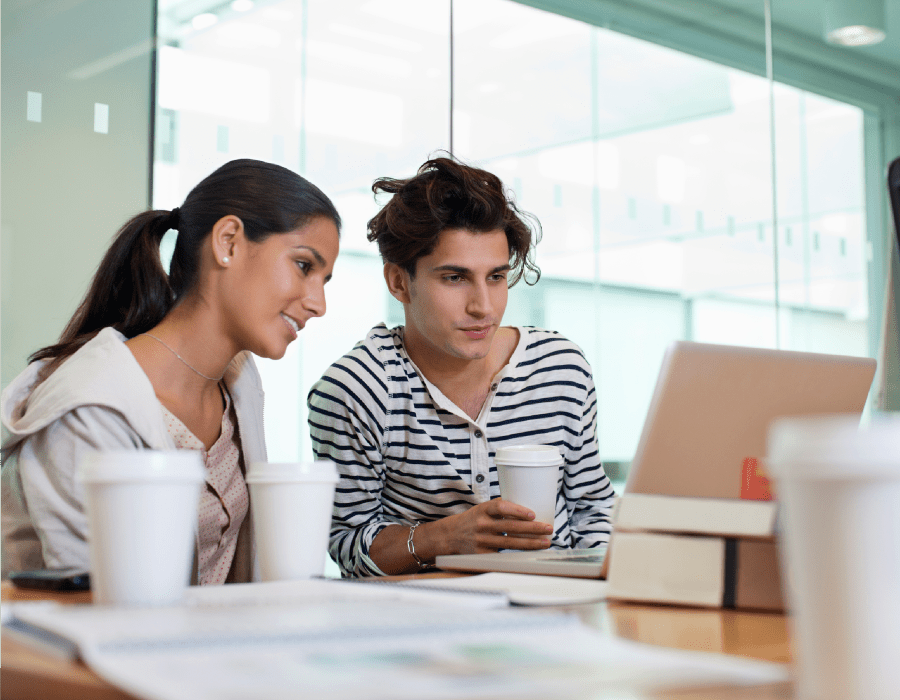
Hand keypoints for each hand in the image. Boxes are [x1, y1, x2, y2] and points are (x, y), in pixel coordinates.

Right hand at [433, 498, 552, 553]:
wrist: (449, 536)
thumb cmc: (472, 520)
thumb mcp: (482, 508)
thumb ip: (500, 508)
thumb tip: (528, 509)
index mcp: (483, 510)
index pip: (501, 508)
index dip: (517, 510)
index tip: (532, 514)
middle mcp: (482, 525)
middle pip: (511, 528)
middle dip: (533, 529)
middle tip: (548, 529)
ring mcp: (482, 541)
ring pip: (510, 543)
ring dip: (531, 543)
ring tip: (545, 542)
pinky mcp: (482, 555)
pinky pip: (503, 555)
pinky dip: (518, 555)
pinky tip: (531, 554)